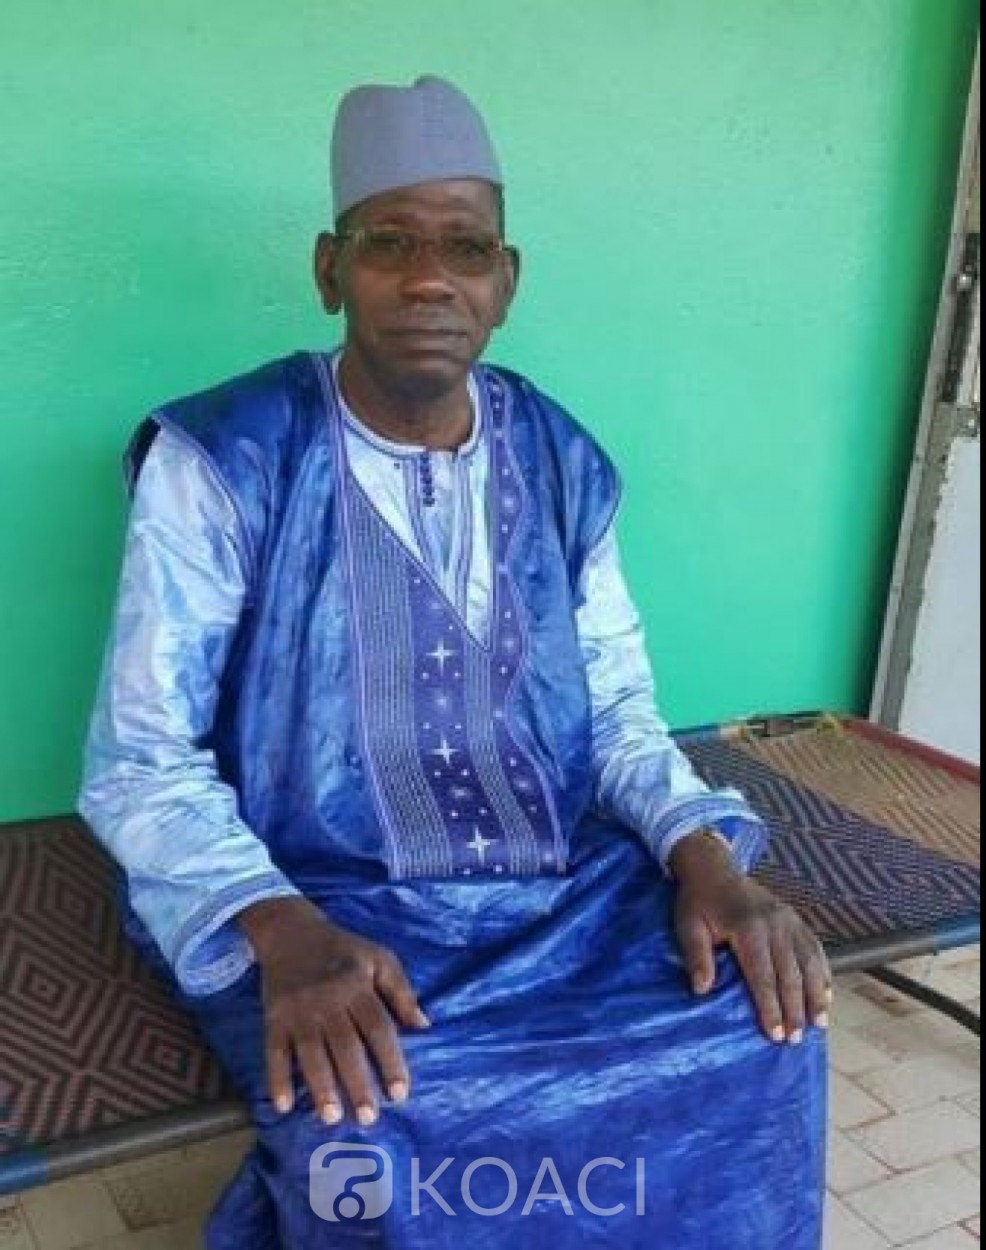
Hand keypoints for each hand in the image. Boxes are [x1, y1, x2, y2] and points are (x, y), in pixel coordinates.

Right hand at [238, 897, 430, 1124]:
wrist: (291, 932)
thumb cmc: (343, 950)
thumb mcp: (379, 958)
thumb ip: (402, 992)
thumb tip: (424, 1027)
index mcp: (358, 985)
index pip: (378, 1027)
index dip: (390, 1060)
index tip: (400, 1093)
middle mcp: (328, 1000)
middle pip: (345, 1045)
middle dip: (357, 1082)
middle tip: (369, 1118)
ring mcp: (298, 1010)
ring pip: (311, 1052)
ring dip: (320, 1086)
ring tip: (332, 1117)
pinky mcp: (273, 1017)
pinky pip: (274, 1050)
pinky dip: (277, 1078)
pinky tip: (283, 1105)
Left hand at [669, 831, 831, 1042]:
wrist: (714, 869)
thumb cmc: (699, 902)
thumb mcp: (688, 926)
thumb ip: (697, 957)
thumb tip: (702, 989)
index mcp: (748, 928)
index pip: (763, 976)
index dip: (771, 1008)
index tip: (776, 1035)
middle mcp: (775, 925)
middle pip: (791, 975)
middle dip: (795, 1010)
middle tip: (797, 1039)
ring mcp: (789, 920)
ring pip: (810, 963)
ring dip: (816, 995)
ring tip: (820, 1024)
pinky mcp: (795, 918)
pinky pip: (815, 949)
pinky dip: (823, 973)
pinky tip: (826, 994)